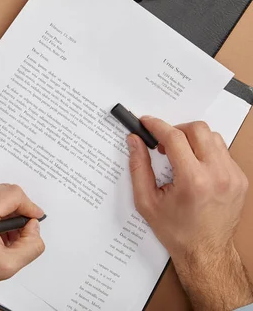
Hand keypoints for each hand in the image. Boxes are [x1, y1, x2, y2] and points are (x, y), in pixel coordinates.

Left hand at [0, 184, 45, 303]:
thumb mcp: (8, 265)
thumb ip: (31, 244)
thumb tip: (33, 226)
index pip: (13, 195)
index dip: (29, 206)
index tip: (34, 218)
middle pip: (3, 190)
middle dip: (17, 209)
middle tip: (18, 230)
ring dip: (3, 209)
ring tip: (2, 233)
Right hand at [128, 117, 252, 308]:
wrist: (205, 252)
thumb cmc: (176, 231)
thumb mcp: (146, 201)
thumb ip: (138, 167)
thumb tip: (135, 141)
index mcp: (193, 181)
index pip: (175, 137)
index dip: (157, 126)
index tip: (146, 122)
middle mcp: (218, 175)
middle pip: (197, 130)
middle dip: (176, 130)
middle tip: (163, 144)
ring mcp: (233, 176)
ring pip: (213, 137)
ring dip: (192, 140)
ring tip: (179, 156)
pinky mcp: (240, 179)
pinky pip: (222, 152)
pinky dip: (206, 152)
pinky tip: (194, 167)